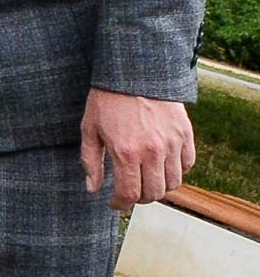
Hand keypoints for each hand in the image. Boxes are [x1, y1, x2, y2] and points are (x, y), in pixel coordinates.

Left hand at [80, 87, 195, 209]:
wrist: (133, 71)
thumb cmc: (106, 99)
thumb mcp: (90, 128)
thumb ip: (91, 161)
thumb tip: (92, 188)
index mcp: (126, 152)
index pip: (129, 193)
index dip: (121, 204)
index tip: (115, 203)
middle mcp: (152, 151)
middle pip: (154, 193)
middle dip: (140, 198)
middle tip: (130, 192)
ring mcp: (172, 143)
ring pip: (173, 183)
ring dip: (159, 187)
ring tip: (145, 180)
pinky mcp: (185, 134)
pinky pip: (186, 164)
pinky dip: (176, 171)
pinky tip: (161, 165)